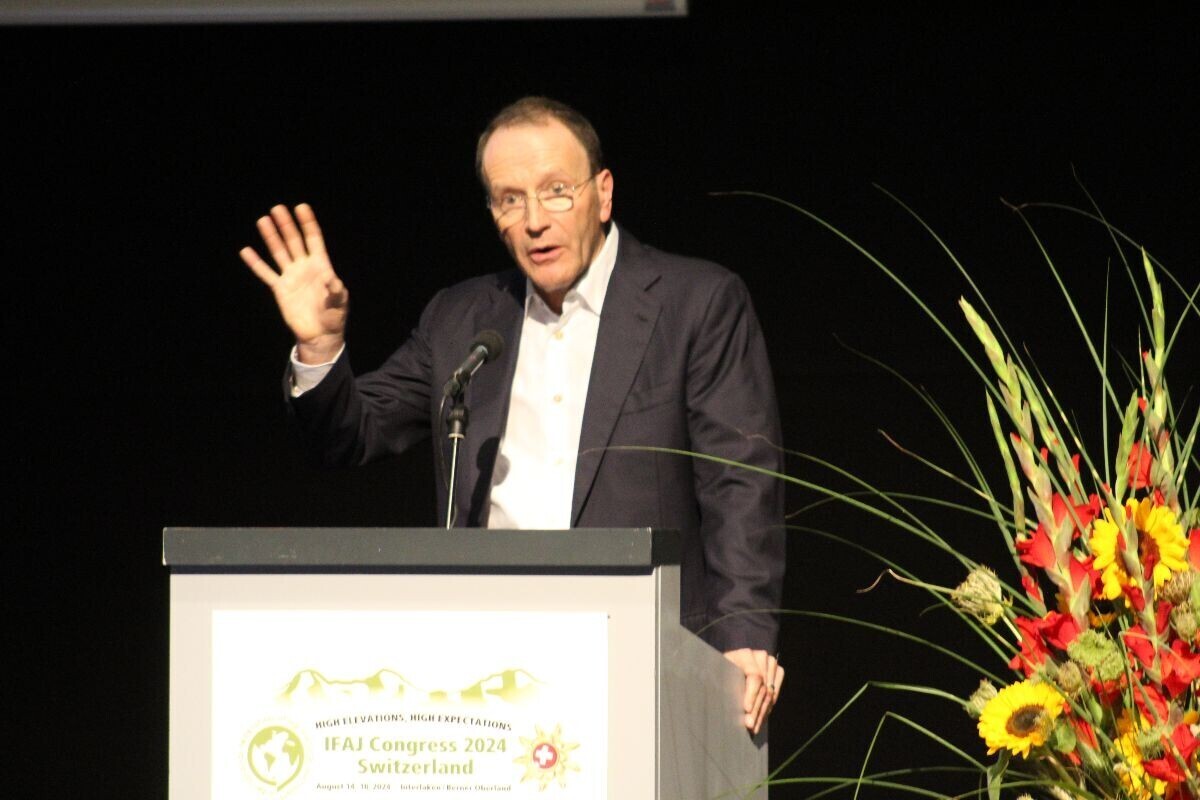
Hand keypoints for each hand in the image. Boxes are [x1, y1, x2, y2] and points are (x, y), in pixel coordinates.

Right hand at [240, 203, 347, 362]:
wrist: (320, 334)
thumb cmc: (334, 317)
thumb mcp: (339, 302)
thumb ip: (336, 290)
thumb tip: (333, 280)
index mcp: (321, 266)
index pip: (314, 239)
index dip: (308, 223)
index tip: (302, 207)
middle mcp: (304, 267)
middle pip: (294, 241)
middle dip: (286, 225)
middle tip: (277, 209)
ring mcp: (291, 277)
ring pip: (279, 252)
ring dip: (271, 237)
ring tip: (263, 220)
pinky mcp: (280, 289)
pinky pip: (266, 273)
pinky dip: (256, 263)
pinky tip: (246, 251)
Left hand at [723, 648, 782, 734]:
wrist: (729, 664)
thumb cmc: (720, 670)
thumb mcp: (719, 674)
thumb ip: (723, 684)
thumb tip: (724, 704)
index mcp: (745, 654)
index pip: (755, 677)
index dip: (752, 695)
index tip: (746, 710)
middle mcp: (760, 656)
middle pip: (763, 687)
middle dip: (756, 709)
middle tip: (750, 726)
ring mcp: (771, 663)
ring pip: (770, 692)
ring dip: (762, 711)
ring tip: (753, 726)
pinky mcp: (777, 670)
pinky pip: (775, 691)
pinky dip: (768, 706)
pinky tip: (759, 717)